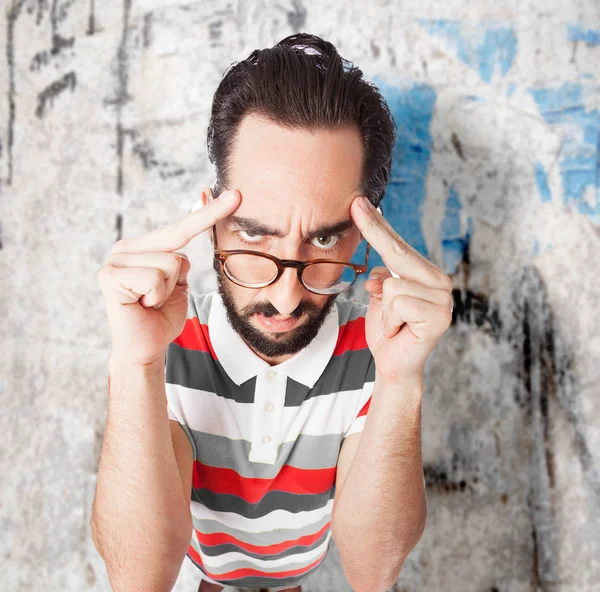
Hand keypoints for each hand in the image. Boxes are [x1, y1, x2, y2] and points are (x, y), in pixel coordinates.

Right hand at [98, 188, 240, 367]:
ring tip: (149, 302)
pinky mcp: (109, 277)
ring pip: (169, 262)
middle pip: (177, 246)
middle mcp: (124, 249)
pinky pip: (154, 278)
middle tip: (156, 299)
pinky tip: (141, 305)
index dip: (209, 213)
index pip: (180, 228)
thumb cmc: (161, 315)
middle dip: (177, 278)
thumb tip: (190, 237)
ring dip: (166, 289)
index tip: (236, 196)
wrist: (145, 347)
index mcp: (142, 247)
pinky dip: (156, 296)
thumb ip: (180, 260)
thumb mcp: (178, 282)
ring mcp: (114, 261)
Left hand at [350, 197, 453, 383]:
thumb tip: (380, 275)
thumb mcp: (379, 297)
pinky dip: (390, 319)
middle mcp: (440, 281)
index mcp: (426, 274)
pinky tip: (400, 330)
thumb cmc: (387, 329)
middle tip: (356, 206)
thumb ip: (382, 278)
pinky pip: (397, 302)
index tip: (359, 203)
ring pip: (392, 284)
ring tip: (395, 323)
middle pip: (397, 253)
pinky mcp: (439, 316)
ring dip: (384, 309)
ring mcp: (443, 299)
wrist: (394, 365)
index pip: (397, 245)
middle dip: (374, 232)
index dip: (377, 225)